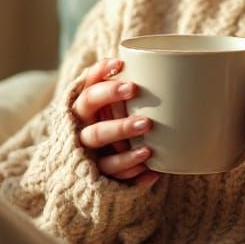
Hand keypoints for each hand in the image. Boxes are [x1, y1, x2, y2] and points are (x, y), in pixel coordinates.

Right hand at [72, 58, 159, 188]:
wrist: (88, 156)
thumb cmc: (107, 115)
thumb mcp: (109, 99)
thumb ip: (122, 86)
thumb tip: (161, 61)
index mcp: (84, 110)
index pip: (89, 93)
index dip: (101, 78)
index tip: (121, 65)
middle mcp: (83, 134)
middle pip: (96, 132)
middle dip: (120, 127)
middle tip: (146, 122)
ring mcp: (91, 160)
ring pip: (106, 161)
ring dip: (127, 156)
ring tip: (148, 150)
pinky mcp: (101, 179)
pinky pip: (117, 182)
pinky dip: (134, 176)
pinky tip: (152, 172)